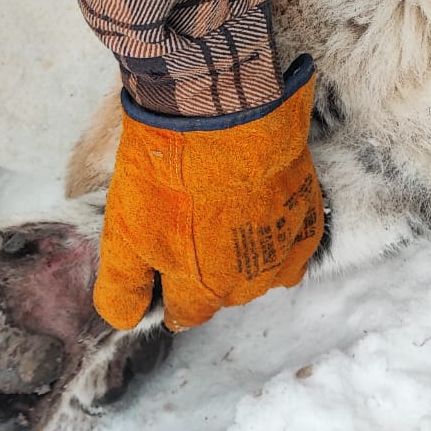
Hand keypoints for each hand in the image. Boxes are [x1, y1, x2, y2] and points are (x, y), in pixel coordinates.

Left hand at [94, 55, 323, 331]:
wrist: (220, 109)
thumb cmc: (167, 171)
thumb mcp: (123, 232)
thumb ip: (123, 287)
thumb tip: (126, 320)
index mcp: (203, 289)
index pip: (186, 315)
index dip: (170, 295)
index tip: (163, 266)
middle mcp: (249, 282)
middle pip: (223, 294)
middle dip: (205, 273)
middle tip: (189, 227)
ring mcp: (283, 250)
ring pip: (260, 273)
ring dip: (242, 256)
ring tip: (223, 214)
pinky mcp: (307, 217)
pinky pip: (293, 249)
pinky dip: (275, 238)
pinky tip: (258, 212)